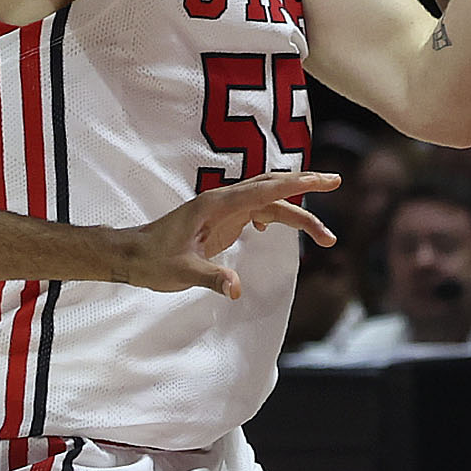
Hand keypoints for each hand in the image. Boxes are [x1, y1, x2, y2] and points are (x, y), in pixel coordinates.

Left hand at [122, 169, 339, 298]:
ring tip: (326, 236)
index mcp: (217, 206)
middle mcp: (224, 200)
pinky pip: (257, 210)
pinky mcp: (222, 219)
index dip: (298, 185)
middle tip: (337, 182)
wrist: (132, 255)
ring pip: (269, 201)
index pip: (265, 190)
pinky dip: (276, 215)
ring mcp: (224, 208)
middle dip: (306, 184)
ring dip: (297, 213)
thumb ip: (211, 278)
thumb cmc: (154, 261)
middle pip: (273, 187)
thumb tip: (236, 290)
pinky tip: (277, 228)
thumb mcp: (181, 274)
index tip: (324, 181)